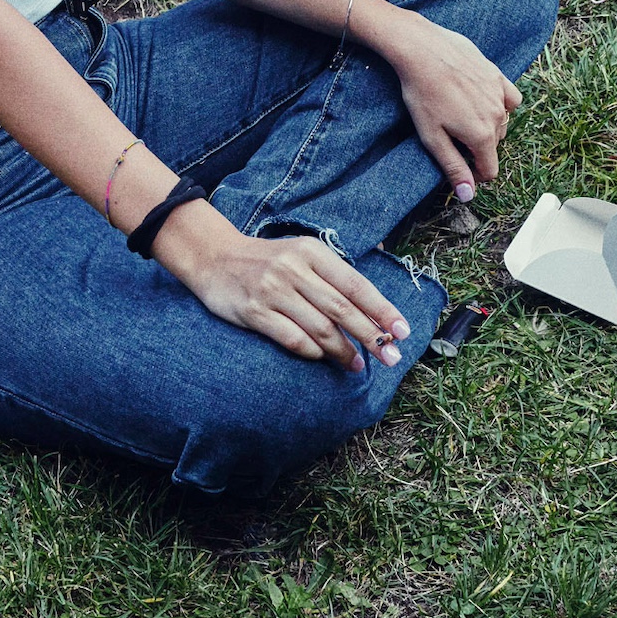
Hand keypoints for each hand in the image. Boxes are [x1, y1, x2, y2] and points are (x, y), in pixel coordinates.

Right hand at [158, 205, 411, 372]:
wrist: (214, 257)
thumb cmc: (267, 260)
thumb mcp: (301, 253)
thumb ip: (333, 274)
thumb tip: (375, 304)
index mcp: (311, 252)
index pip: (355, 284)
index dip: (382, 309)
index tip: (402, 331)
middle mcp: (294, 269)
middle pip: (342, 308)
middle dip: (370, 336)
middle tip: (390, 357)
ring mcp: (272, 290)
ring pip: (319, 327)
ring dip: (343, 351)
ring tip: (357, 365)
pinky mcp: (254, 311)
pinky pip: (291, 338)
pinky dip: (311, 351)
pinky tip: (322, 358)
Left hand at [365, 7, 520, 201]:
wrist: (421, 49)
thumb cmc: (422, 93)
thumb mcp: (432, 137)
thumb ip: (454, 167)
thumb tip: (469, 196)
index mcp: (482, 136)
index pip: (490, 170)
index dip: (474, 172)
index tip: (459, 161)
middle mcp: (498, 116)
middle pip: (494, 146)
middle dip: (477, 147)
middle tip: (451, 133)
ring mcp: (500, 94)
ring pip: (502, 123)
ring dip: (487, 125)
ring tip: (460, 113)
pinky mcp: (497, 75)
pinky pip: (510, 98)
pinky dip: (500, 104)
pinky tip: (480, 98)